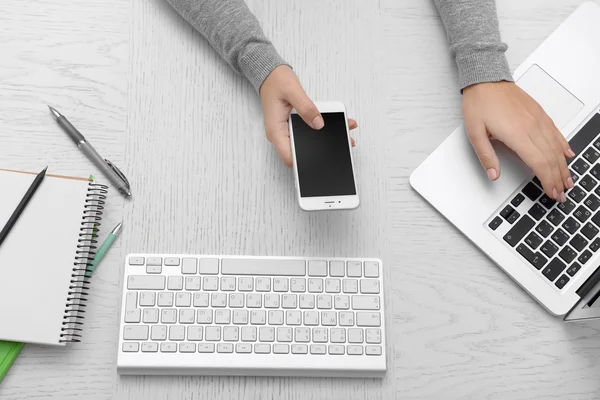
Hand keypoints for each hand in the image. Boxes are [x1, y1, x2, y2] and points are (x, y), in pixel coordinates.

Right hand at [259, 65, 356, 166]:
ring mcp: (286, 132)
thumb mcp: (293, 90)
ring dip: (323, 140)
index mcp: (276, 130)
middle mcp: (280, 134)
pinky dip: (321, 131)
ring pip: (306, 145)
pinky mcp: (293, 127)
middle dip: (320, 150)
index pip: (289, 157)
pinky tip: (336, 124)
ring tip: (344, 133)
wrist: (270, 74)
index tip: (321, 157)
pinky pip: (308, 133)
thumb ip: (306, 108)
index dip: (304, 161)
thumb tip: (318, 123)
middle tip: (341, 142)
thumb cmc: (275, 81)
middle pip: (300, 153)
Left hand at [462, 81, 573, 201]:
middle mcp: (531, 126)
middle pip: (550, 158)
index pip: (538, 162)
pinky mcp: (539, 113)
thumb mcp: (474, 132)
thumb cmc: (479, 103)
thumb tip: (493, 175)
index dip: (546, 180)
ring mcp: (537, 119)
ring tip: (567, 180)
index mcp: (516, 134)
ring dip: (563, 165)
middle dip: (558, 178)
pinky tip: (567, 154)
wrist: (485, 79)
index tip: (550, 192)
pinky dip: (563, 145)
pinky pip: (556, 132)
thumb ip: (486, 155)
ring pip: (556, 146)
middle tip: (561, 193)